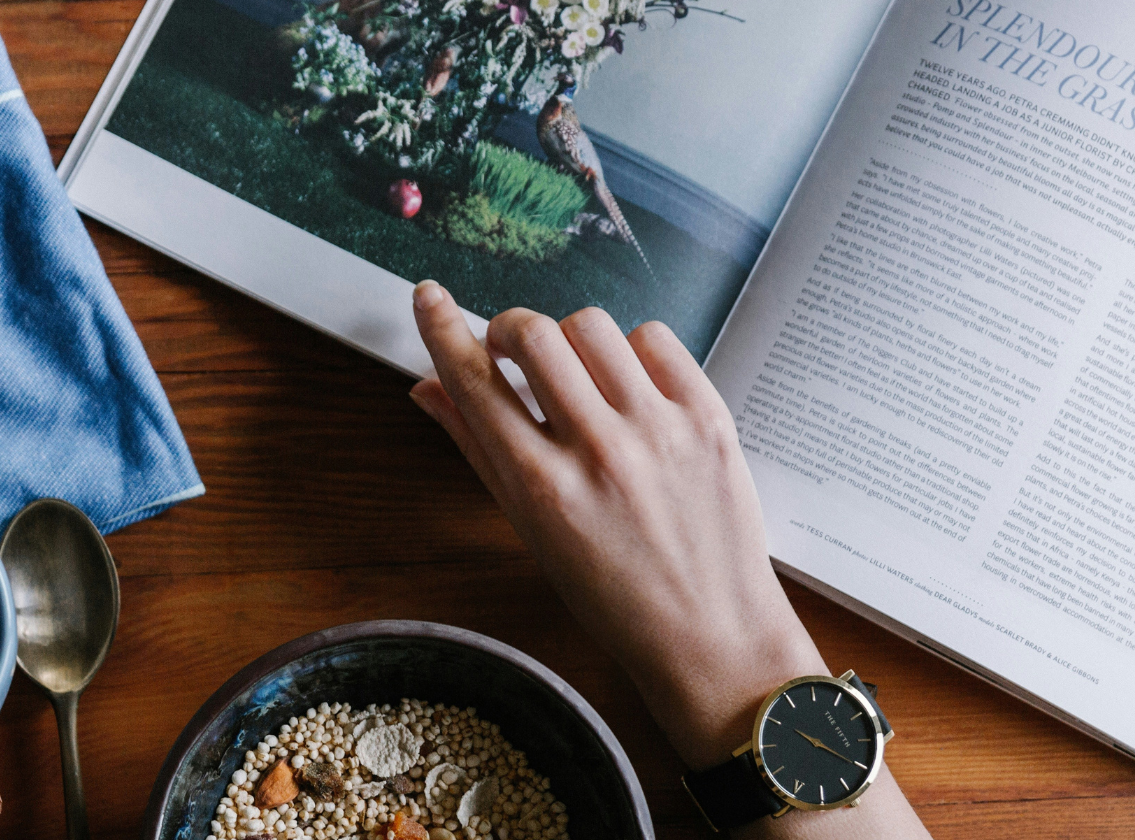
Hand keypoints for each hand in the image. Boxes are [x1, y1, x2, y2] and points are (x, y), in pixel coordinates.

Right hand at [409, 284, 929, 837]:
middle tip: (511, 351)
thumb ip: (477, 450)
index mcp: (541, 487)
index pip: (474, 382)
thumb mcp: (530, 531)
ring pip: (592, 326)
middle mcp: (598, 451)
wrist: (711, 635)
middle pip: (533, 333)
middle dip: (509, 328)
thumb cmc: (612, 595)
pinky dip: (631, 350)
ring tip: (578, 376)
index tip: (428, 297)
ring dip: (570, 339)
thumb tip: (427, 388)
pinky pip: (655, 338)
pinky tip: (628, 385)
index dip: (442, 328)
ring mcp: (659, 430)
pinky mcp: (709, 417)